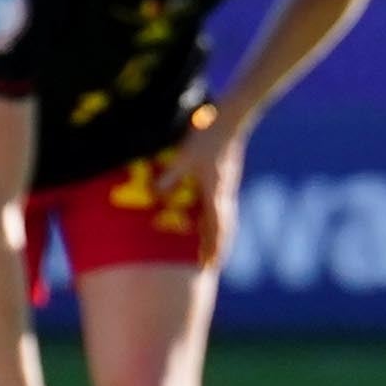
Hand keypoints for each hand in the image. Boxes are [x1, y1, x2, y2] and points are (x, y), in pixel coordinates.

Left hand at [154, 116, 246, 264]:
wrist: (230, 119)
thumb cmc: (206, 136)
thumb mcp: (184, 157)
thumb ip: (170, 176)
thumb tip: (155, 194)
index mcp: (215, 192)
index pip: (216, 227)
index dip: (213, 247)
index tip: (212, 266)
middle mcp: (223, 193)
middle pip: (223, 227)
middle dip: (218, 247)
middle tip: (213, 265)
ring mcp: (225, 186)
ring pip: (224, 217)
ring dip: (219, 235)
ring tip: (215, 249)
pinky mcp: (223, 179)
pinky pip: (221, 206)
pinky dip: (218, 219)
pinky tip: (211, 220)